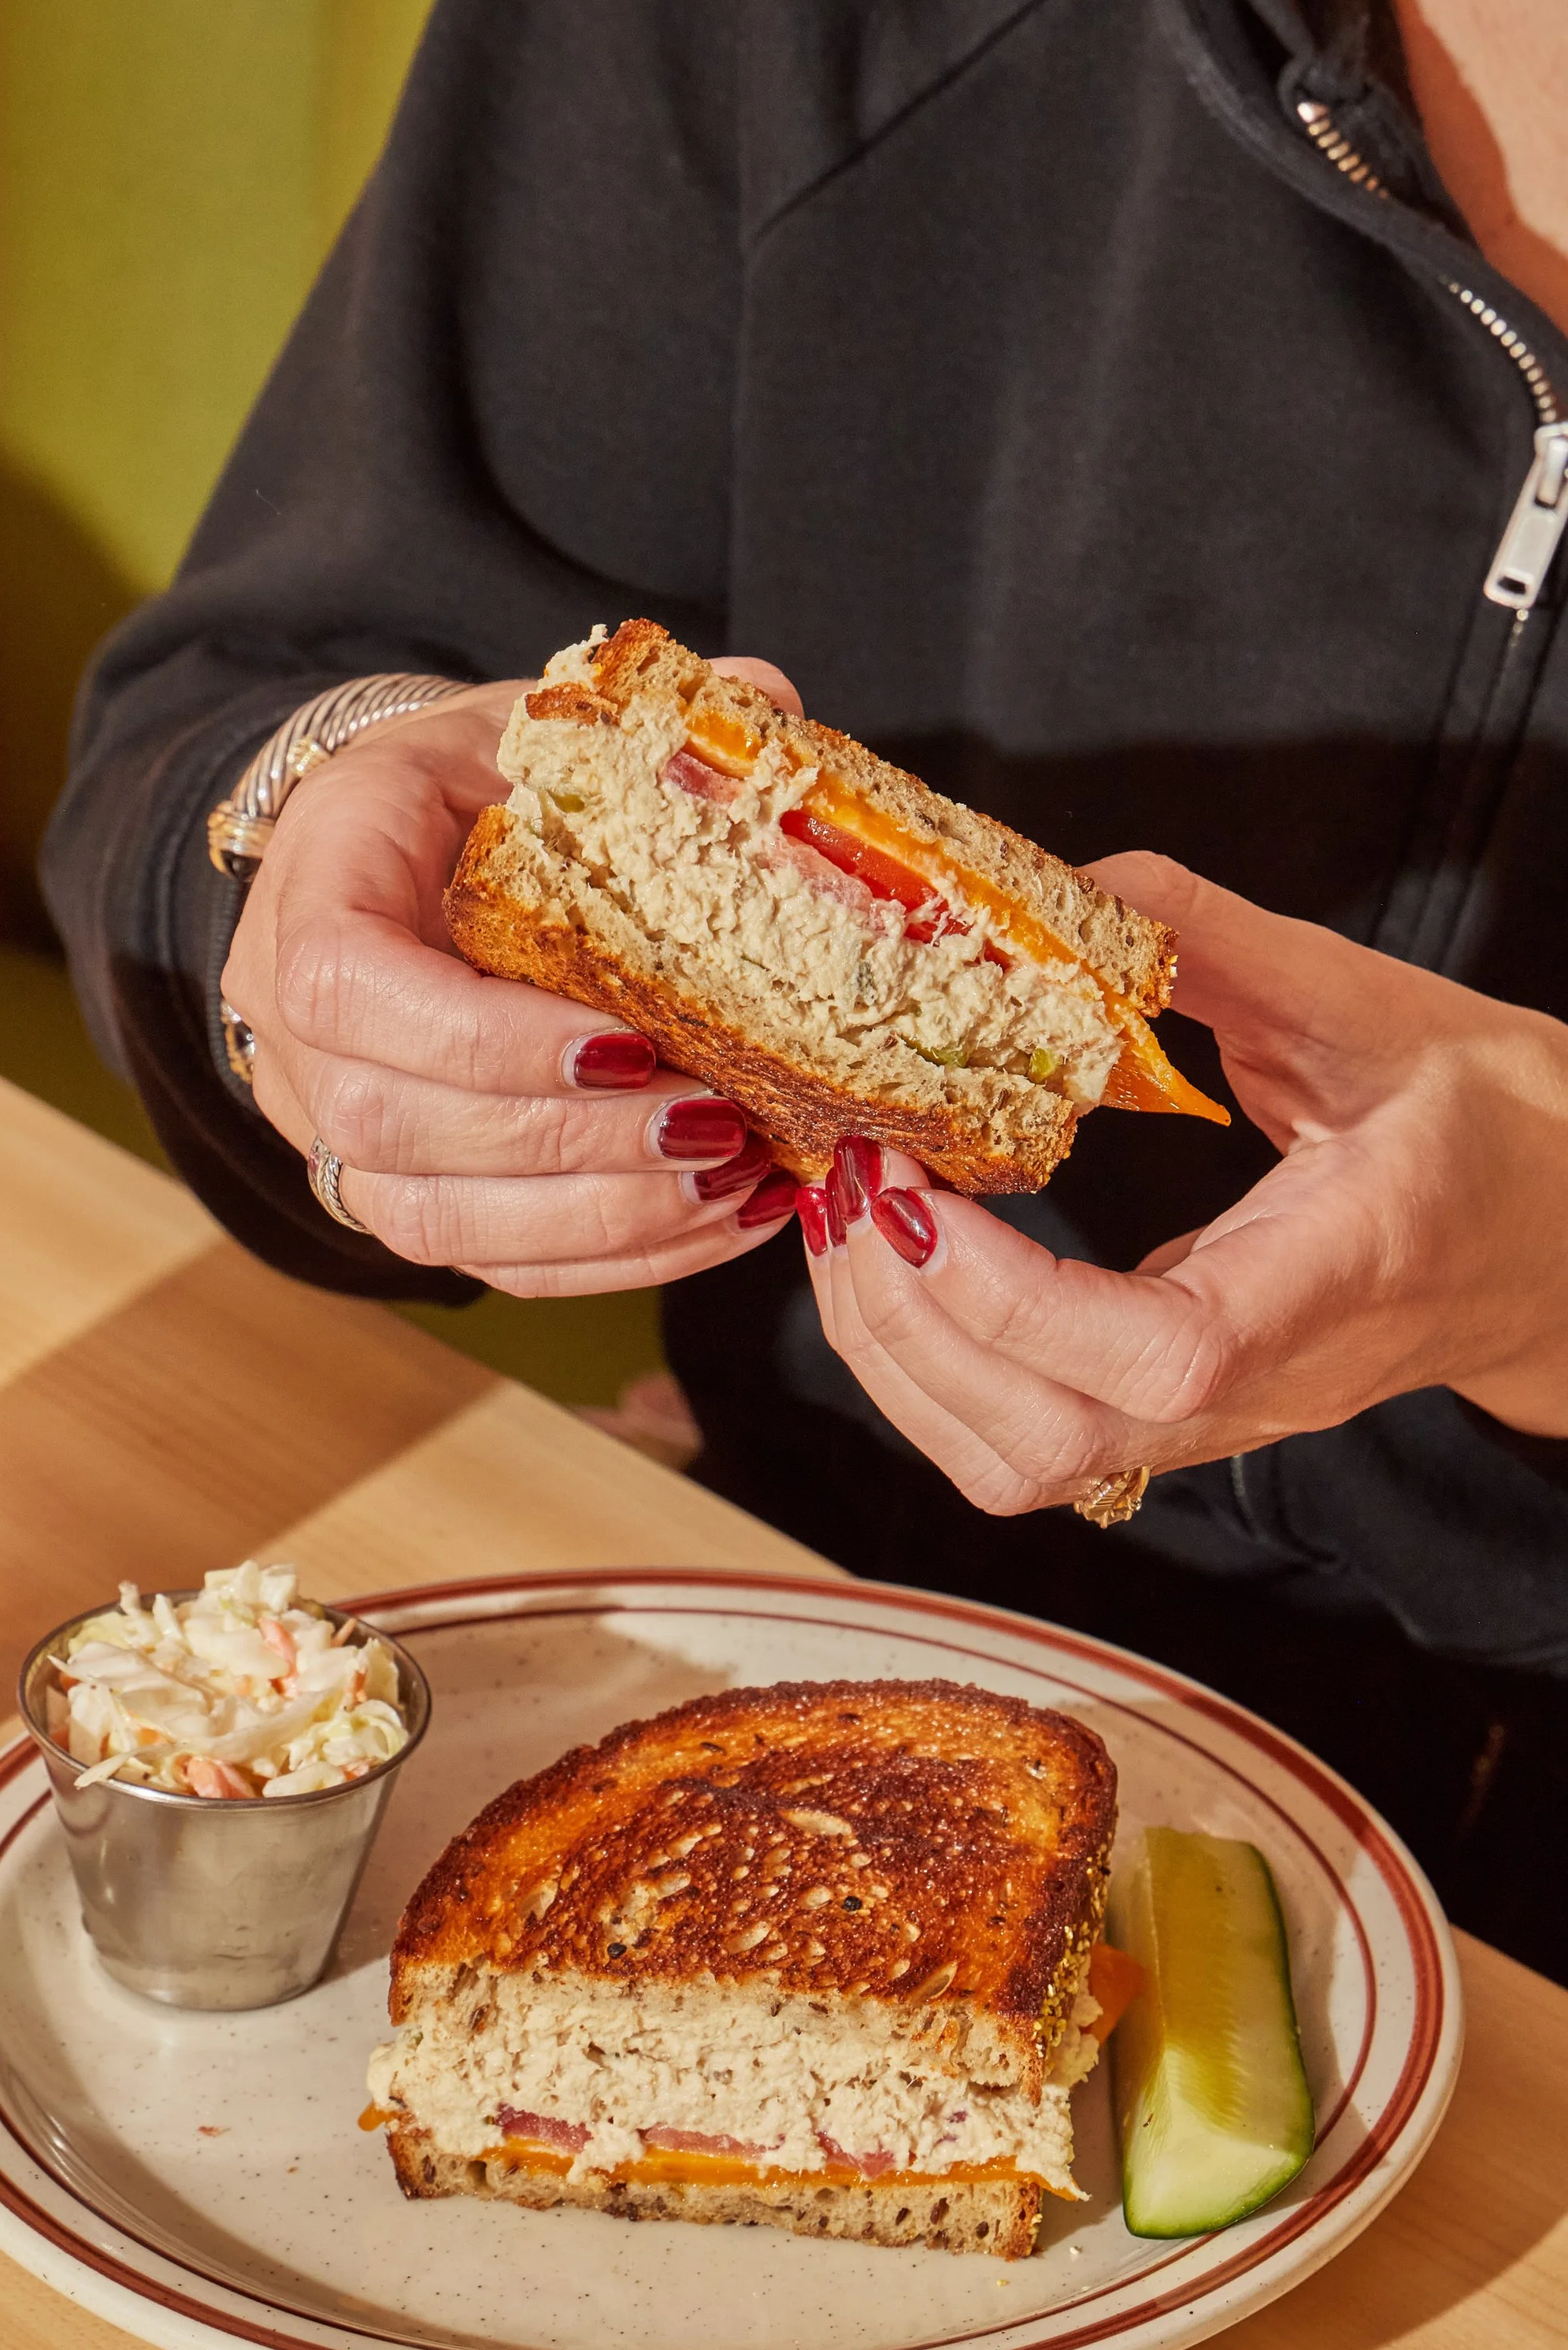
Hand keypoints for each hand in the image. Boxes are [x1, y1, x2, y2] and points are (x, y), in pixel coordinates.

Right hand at [221, 666, 805, 1291]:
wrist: (399, 850)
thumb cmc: (473, 784)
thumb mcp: (536, 727)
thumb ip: (644, 725)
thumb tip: (772, 703)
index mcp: (316, 881)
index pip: (351, 989)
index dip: (484, 1037)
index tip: (626, 1042)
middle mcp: (287, 1024)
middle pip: (392, 1124)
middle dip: (570, 1142)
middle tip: (719, 1124)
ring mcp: (323, 1124)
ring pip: (429, 1219)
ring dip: (597, 1217)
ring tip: (734, 1182)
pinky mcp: (388, 1190)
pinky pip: (481, 1260)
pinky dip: (607, 1257)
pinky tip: (717, 1223)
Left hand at [801, 853, 1567, 1511]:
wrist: (1556, 1241)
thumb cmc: (1489, 1130)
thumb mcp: (1373, 1006)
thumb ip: (1221, 946)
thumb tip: (1082, 886)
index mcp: (1327, 1286)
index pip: (1159, 1357)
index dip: (1013, 1300)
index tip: (918, 1198)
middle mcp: (1255, 1387)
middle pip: (1049, 1439)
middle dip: (908, 1321)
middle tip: (851, 1182)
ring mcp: (1206, 1423)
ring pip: (1017, 1464)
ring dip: (898, 1356)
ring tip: (854, 1220)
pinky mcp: (1167, 1420)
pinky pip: (1019, 1442)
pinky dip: (926, 1370)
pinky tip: (901, 1262)